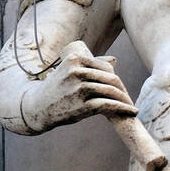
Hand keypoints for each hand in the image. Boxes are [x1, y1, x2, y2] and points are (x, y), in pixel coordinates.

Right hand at [20, 42, 134, 131]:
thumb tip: (114, 60)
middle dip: (122, 89)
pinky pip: (108, 105)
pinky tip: (132, 111)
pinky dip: (123, 108)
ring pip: (110, 91)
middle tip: (128, 97)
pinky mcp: (82, 105)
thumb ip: (89, 65)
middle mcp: (76, 72)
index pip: (105, 67)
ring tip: (131, 105)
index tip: (120, 87)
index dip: (115, 77)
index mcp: (74, 59)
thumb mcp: (68, 71)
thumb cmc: (57, 88)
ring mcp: (79, 89)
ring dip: (124, 99)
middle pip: (110, 78)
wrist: (37, 107)